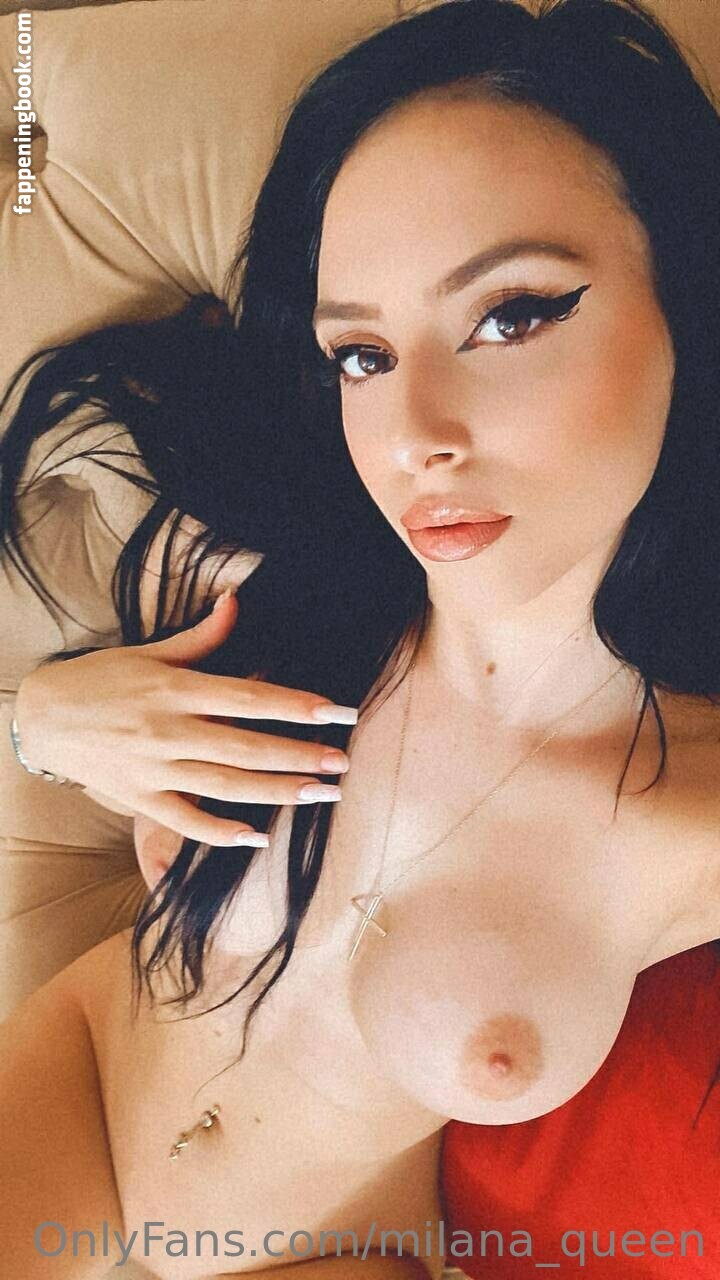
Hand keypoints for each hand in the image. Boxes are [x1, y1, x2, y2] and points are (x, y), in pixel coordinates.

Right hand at [14, 593, 357, 845]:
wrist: (40, 718)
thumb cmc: (99, 679)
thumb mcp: (148, 650)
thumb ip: (201, 636)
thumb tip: (236, 600)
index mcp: (174, 688)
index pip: (247, 698)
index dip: (295, 705)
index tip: (336, 712)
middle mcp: (168, 731)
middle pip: (245, 747)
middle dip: (299, 755)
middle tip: (343, 761)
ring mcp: (154, 769)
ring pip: (226, 785)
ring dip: (278, 792)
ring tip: (321, 793)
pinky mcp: (140, 799)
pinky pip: (186, 821)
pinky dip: (222, 832)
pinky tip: (259, 836)